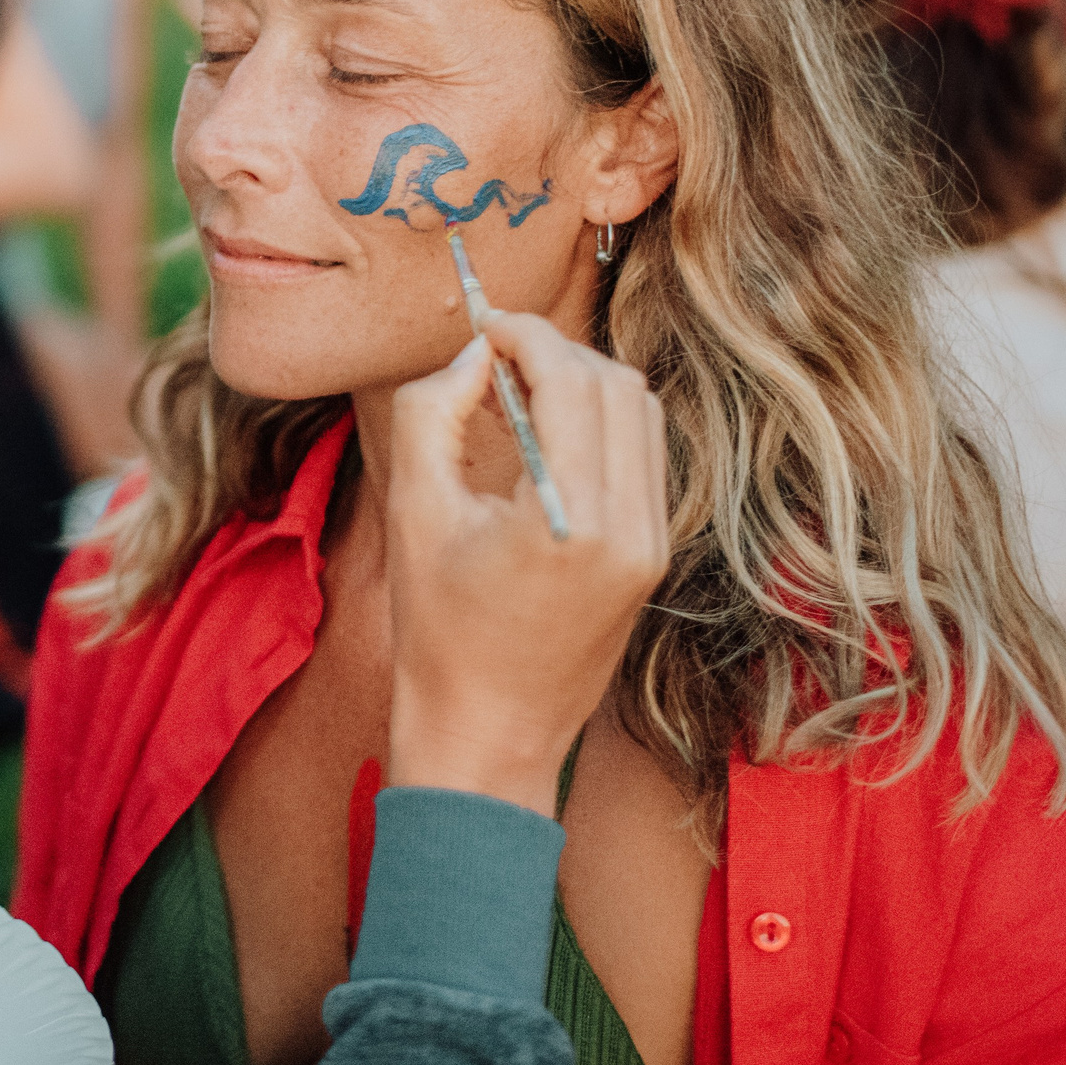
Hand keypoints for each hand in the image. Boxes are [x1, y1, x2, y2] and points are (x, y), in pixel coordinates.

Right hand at [382, 312, 670, 815]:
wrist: (488, 735)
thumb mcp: (413, 513)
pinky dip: (603, 423)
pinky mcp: (652, 558)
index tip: (483, 329)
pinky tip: (548, 437)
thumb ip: (433, 415)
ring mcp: (650, 546)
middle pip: (617, 385)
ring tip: (520, 392)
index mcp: (570, 521)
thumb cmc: (437, 635)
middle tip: (496, 355)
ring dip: (585, 382)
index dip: (526, 336)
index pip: (572, 380)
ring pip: (642, 413)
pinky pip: (645, 456)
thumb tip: (473, 357)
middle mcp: (629, 529)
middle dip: (556, 351)